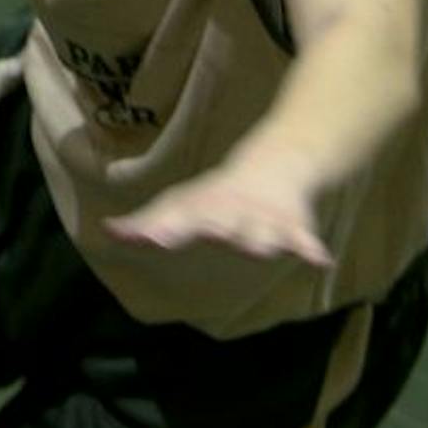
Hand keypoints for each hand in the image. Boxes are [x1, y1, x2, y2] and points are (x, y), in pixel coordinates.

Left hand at [105, 149, 331, 268]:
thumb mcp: (179, 206)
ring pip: (262, 233)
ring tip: (257, 247)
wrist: (271, 167)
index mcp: (199, 210)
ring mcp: (261, 219)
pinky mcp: (292, 227)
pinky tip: (320, 260)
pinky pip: (304, 239)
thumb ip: (144, 224)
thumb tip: (107, 231)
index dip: (163, 229)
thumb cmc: (213, 197)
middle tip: (209, 233)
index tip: (150, 238)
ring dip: (260, 240)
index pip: (177, 220)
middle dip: (215, 230)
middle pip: (221, 225)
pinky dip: (310, 248)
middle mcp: (229, 214)